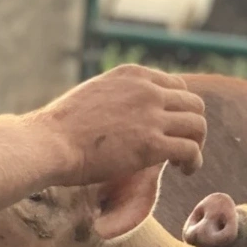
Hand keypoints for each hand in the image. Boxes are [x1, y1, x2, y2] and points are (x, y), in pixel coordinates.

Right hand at [41, 64, 205, 182]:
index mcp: (132, 74)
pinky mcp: (152, 144)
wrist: (49, 143)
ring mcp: (151, 116)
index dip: (178, 110)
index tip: (170, 128)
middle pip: (193, 104)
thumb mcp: (93, 93)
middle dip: (191, 127)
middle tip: (181, 146)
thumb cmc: (61, 126)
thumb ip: (117, 96)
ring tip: (184, 162)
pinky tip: (184, 171)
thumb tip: (126, 112)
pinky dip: (194, 162)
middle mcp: (147, 90)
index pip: (176, 86)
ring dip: (196, 144)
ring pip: (197, 125)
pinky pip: (190, 150)